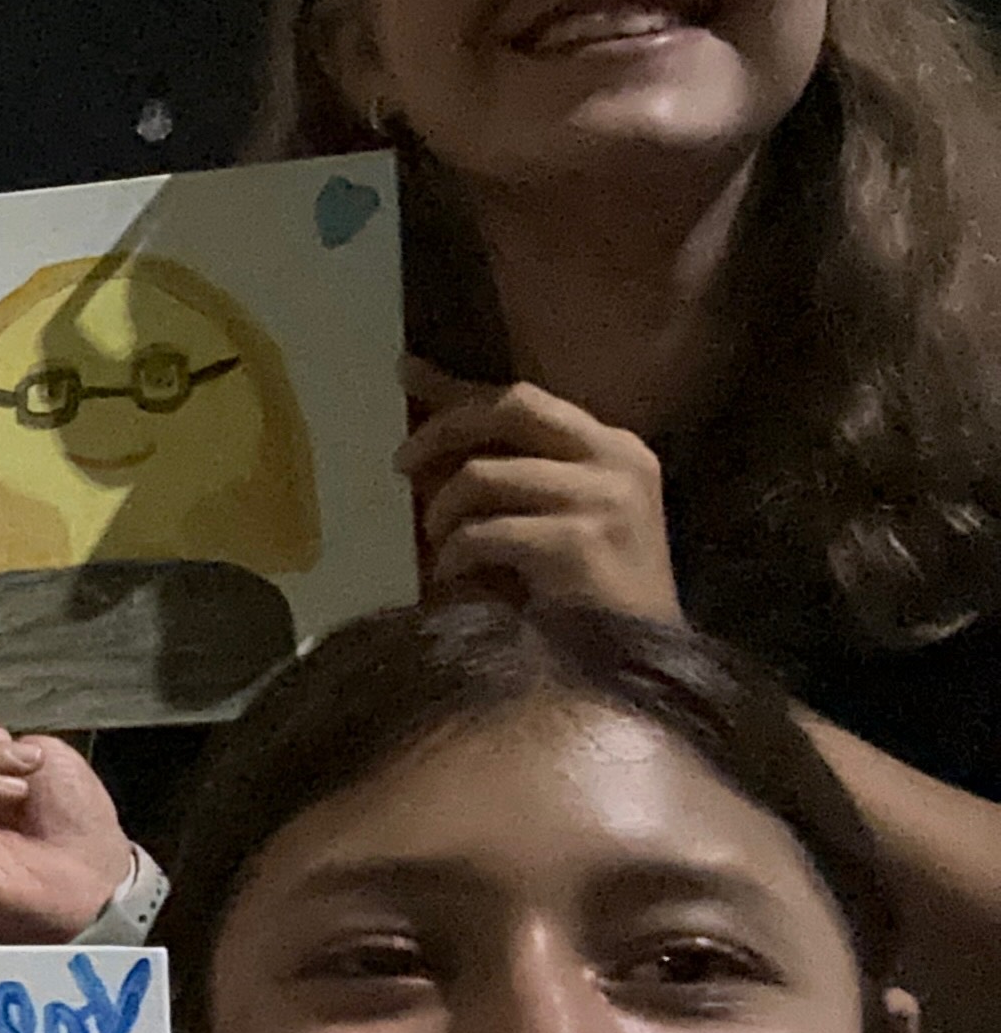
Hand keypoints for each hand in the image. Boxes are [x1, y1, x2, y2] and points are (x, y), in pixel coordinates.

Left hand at [396, 357, 680, 620]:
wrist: (633, 662)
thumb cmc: (584, 596)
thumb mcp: (552, 517)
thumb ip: (508, 472)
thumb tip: (426, 441)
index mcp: (615, 448)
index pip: (524, 398)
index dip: (458, 386)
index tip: (405, 370)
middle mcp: (617, 460)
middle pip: (509, 409)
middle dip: (442, 429)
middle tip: (400, 464)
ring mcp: (604, 499)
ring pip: (482, 476)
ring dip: (444, 514)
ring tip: (441, 546)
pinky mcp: (580, 542)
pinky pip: (483, 533)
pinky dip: (454, 556)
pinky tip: (455, 580)